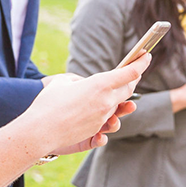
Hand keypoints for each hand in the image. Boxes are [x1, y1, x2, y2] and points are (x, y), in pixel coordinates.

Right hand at [19, 54, 148, 156]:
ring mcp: (103, 118)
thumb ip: (78, 81)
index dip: (141, 63)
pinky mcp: (96, 131)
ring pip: (120, 106)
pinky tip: (106, 115)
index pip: (129, 73)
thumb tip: (85, 86)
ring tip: (122, 92)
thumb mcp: (63, 82)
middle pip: (129, 89)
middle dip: (133, 79)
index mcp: (99, 85)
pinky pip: (109, 122)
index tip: (146, 55)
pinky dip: (109, 116)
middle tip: (135, 71)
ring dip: (123, 99)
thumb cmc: (47, 103)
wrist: (39, 131)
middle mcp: (106, 101)